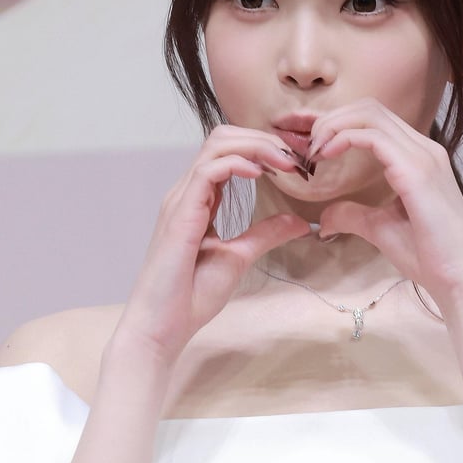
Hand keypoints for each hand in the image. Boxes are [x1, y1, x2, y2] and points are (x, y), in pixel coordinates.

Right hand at [114, 126, 310, 363]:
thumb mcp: (239, 257)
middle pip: (222, 138)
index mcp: (199, 198)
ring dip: (256, 147)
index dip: (263, 148)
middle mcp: (187, 192)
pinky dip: (237, 164)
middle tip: (296, 158)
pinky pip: (207, 171)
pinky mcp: (180, 214)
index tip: (296, 163)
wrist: (163, 325)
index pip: (229, 151)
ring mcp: (181, 200)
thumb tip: (299, 222)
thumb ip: (265, 234)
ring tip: (285, 163)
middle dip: (263, 139)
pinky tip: (261, 175)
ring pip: (216, 146)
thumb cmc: (191, 295)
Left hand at [310, 100, 462, 306]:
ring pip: (371, 115)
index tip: (313, 147)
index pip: (375, 119)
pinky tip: (326, 155)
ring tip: (314, 150)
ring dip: (334, 126)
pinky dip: (344, 138)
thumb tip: (323, 219)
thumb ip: (353, 215)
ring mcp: (423, 156)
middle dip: (332, 119)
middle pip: (370, 108)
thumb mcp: (380, 228)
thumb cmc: (429, 256)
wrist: (459, 278)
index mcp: (419, 157)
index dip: (339, 123)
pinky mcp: (416, 171)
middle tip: (308, 146)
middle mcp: (424, 149)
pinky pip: (374, 137)